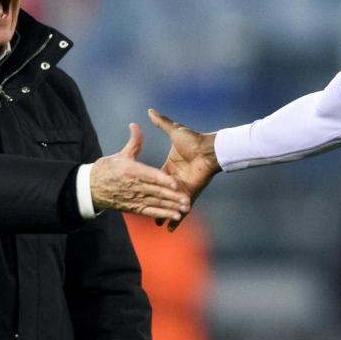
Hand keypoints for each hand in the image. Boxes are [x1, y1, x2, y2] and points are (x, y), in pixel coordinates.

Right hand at [90, 123, 190, 220]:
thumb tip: (135, 125)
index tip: (176, 184)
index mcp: (132, 170)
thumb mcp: (121, 154)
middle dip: (172, 196)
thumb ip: (133, 141)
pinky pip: (149, 212)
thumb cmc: (106, 168)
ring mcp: (134, 198)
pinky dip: (162, 214)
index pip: (151, 176)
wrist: (90, 187)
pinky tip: (174, 216)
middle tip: (186, 200)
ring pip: (155, 203)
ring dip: (171, 207)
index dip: (164, 180)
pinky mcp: (133, 208)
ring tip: (184, 209)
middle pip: (156, 191)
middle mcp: (134, 186)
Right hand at [148, 109, 220, 230]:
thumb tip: (150, 110)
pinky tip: (171, 229)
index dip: (144, 186)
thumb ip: (161, 122)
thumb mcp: (174, 131)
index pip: (152, 180)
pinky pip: (181, 210)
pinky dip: (176, 220)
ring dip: (162, 214)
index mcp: (167, 169)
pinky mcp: (188, 196)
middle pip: (158, 195)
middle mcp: (173, 181)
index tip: (131, 191)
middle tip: (139, 212)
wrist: (209, 150)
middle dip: (151, 204)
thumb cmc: (193, 140)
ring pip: (168, 204)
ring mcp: (180, 190)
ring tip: (154, 224)